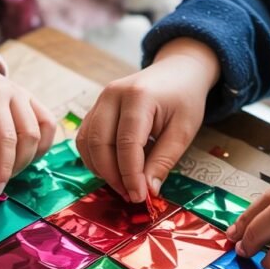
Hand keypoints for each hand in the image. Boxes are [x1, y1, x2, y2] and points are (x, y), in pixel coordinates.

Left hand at [0, 58, 55, 194]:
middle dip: (17, 166)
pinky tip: (25, 154)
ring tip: (12, 168)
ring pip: (44, 131)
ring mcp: (27, 96)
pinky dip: (42, 143)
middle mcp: (15, 94)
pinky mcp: (33, 101)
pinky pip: (48, 124)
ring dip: (32, 155)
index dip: (3, 167)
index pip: (6, 138)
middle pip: (29, 137)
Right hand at [77, 38, 220, 202]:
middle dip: (112, 175)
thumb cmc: (184, 99)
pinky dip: (95, 159)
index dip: (130, 174)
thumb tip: (147, 190)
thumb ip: (163, 160)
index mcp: (138, 97)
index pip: (126, 143)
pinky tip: (113, 170)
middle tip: (131, 195)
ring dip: (101, 169)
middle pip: (99, 143)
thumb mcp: (183, 131)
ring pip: (87, 142)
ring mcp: (100, 99)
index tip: (139, 197)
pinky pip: (85, 138)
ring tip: (123, 185)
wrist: (177, 71)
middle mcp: (112, 95)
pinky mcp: (96, 108)